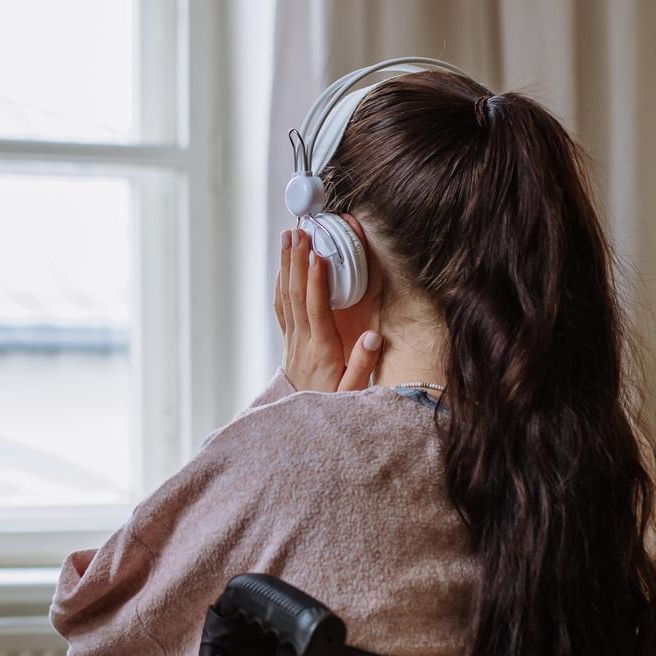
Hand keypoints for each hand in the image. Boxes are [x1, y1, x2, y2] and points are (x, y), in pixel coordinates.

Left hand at [275, 227, 380, 391]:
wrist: (304, 424)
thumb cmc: (333, 406)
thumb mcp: (353, 394)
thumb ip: (363, 365)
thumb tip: (373, 336)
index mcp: (322, 350)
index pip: (316, 309)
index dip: (316, 280)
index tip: (318, 254)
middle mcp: (303, 341)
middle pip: (296, 295)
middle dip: (297, 260)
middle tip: (299, 231)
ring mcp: (293, 340)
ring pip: (286, 296)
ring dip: (286, 265)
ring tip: (287, 237)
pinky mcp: (289, 341)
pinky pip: (282, 307)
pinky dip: (282, 283)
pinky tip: (283, 266)